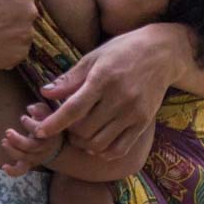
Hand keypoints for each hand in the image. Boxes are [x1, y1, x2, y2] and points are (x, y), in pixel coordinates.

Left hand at [0, 102, 63, 176]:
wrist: (56, 141)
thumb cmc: (48, 123)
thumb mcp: (49, 113)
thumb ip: (40, 109)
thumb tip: (30, 108)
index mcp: (50, 134)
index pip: (40, 132)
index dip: (30, 125)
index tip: (23, 117)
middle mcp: (44, 148)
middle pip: (30, 147)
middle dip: (18, 140)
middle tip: (8, 132)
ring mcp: (37, 157)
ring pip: (24, 157)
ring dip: (12, 151)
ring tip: (4, 142)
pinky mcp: (30, 162)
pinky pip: (22, 169)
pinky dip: (13, 171)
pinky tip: (4, 167)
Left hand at [30, 26, 175, 157]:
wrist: (163, 52)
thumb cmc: (123, 50)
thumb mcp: (94, 56)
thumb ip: (70, 78)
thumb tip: (45, 92)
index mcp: (103, 78)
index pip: (74, 108)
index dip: (54, 123)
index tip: (40, 131)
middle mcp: (119, 97)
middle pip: (85, 129)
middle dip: (69, 132)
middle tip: (66, 126)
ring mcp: (133, 112)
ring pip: (100, 142)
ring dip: (84, 143)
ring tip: (80, 135)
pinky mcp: (144, 121)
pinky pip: (120, 148)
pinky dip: (104, 152)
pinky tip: (97, 144)